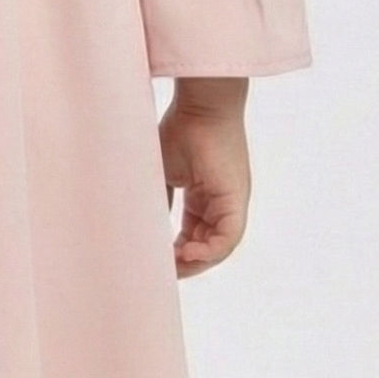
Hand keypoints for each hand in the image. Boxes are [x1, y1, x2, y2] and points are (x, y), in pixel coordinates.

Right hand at [159, 82, 250, 277]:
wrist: (199, 105)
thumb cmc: (179, 129)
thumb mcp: (161, 172)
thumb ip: (157, 200)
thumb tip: (142, 224)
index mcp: (206, 196)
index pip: (194, 235)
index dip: (176, 252)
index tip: (156, 261)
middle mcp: (222, 203)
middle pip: (208, 246)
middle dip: (185, 263)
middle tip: (162, 272)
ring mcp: (232, 202)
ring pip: (219, 247)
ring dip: (196, 261)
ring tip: (173, 267)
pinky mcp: (236, 200)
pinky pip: (228, 238)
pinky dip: (209, 251)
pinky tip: (186, 253)